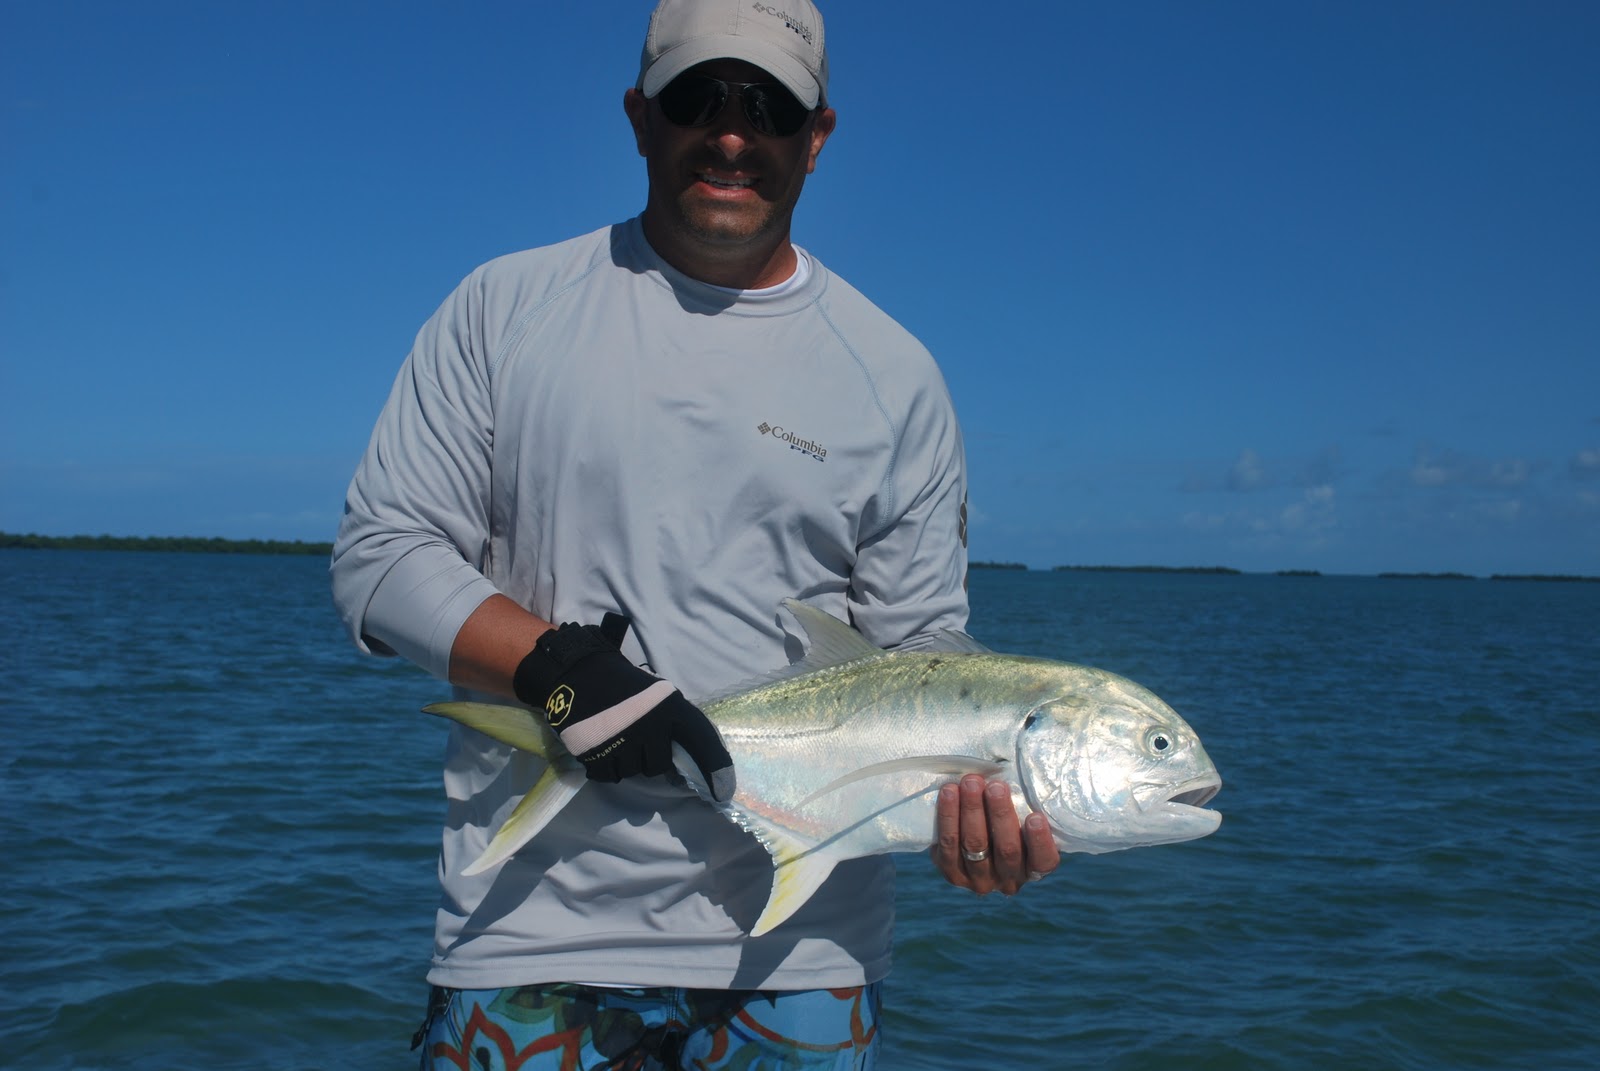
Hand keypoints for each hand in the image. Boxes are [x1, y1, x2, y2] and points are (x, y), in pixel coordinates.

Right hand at [512, 615, 734, 801]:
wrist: (579, 673)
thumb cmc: (624, 686)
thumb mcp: (659, 697)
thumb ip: (674, 726)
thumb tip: (688, 762)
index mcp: (672, 708)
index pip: (703, 741)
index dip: (717, 769)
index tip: (723, 793)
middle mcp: (652, 726)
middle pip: (658, 766)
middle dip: (649, 758)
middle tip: (636, 739)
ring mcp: (623, 741)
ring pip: (632, 772)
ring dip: (626, 761)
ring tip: (615, 738)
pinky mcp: (596, 752)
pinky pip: (609, 776)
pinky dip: (606, 766)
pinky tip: (602, 747)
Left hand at [931, 774, 1060, 894]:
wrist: (972, 833)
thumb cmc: (1007, 817)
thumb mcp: (1023, 814)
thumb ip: (1026, 803)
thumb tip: (1021, 769)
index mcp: (1033, 868)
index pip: (1043, 861)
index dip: (1040, 841)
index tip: (1035, 816)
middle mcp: (1008, 880)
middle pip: (1006, 850)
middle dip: (1000, 815)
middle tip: (996, 786)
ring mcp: (979, 879)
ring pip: (975, 845)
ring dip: (972, 810)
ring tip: (971, 782)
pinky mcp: (952, 872)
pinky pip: (947, 845)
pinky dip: (948, 817)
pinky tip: (949, 792)